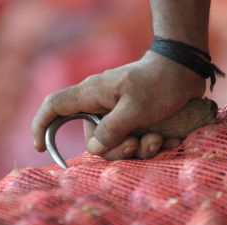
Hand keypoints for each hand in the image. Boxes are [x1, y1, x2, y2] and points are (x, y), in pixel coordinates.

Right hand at [32, 51, 205, 159]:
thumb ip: (112, 129)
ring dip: (140, 149)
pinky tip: (168, 139)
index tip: (40, 148)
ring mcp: (118, 115)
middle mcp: (101, 106)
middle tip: (137, 144)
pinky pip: (136, 143)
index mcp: (93, 95)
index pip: (55, 107)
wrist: (186, 71)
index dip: (41, 126)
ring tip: (158, 139)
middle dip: (117, 150)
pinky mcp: (134, 122)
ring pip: (117, 145)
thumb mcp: (136, 107)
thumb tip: (95, 148)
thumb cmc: (160, 83)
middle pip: (94, 140)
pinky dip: (151, 145)